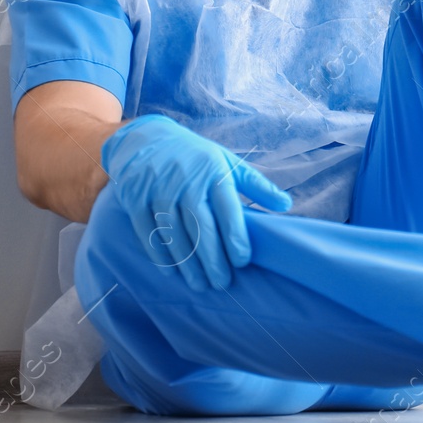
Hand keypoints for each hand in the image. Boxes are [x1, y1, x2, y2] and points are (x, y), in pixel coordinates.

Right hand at [99, 114, 291, 290]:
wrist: (146, 138)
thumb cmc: (196, 157)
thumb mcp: (228, 163)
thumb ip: (257, 186)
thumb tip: (287, 205)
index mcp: (214, 172)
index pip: (228, 212)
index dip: (236, 240)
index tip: (241, 262)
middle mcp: (186, 181)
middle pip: (201, 229)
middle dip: (213, 261)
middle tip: (221, 284)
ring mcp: (159, 190)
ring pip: (175, 235)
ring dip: (188, 264)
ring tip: (199, 284)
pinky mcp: (136, 198)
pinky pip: (149, 232)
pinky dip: (161, 255)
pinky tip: (172, 271)